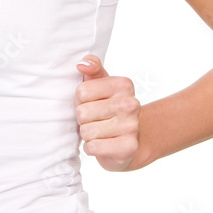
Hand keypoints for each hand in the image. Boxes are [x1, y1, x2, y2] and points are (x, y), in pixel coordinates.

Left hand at [74, 55, 140, 171]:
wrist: (127, 142)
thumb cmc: (107, 110)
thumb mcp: (101, 85)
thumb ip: (92, 70)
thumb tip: (82, 64)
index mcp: (124, 85)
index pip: (82, 91)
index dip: (80, 101)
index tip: (92, 104)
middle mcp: (131, 104)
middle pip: (82, 112)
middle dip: (83, 119)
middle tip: (96, 120)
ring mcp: (132, 126)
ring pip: (86, 131)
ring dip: (88, 134)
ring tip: (100, 132)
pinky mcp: (128, 147)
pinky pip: (93, 147)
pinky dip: (92, 148)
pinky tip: (102, 144)